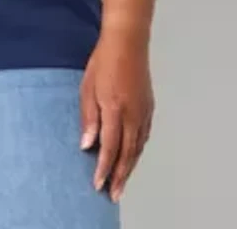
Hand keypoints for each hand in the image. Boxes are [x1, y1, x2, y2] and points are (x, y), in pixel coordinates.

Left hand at [78, 29, 154, 202]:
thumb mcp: (88, 87)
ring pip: (138, 147)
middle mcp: (133, 114)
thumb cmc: (103, 61)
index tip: (98, 184)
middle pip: (128, 153)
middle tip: (113, 194)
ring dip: (130, 167)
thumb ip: (89, 117)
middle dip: (120, 176)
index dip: (104, 168)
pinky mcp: (149, 107)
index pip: (110, 147)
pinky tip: (133, 156)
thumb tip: (87, 145)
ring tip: (122, 182)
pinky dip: (138, 151)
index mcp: (115, 108)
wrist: (128, 42)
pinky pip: (145, 136)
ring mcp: (144, 111)